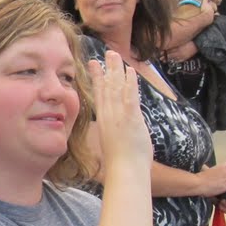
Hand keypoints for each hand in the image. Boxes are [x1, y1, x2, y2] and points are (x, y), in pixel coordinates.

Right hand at [93, 51, 152, 171]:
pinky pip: (129, 96)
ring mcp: (118, 116)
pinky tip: (129, 71)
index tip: (95, 64)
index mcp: (104, 121)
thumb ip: (114, 132)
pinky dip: (129, 83)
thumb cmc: (121, 164)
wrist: (124, 172)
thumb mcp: (113, 144)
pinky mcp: (130, 119)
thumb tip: (115, 130)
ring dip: (116, 70)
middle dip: (107, 69)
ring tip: (115, 54)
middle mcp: (109, 116)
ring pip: (116, 88)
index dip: (97, 78)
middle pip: (106, 87)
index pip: (100, 95)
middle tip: (107, 53)